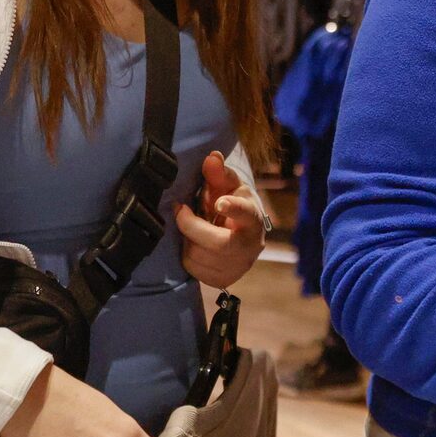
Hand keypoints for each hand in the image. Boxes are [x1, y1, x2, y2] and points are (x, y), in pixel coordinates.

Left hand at [175, 152, 264, 289]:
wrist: (244, 238)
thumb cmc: (234, 206)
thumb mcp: (230, 188)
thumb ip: (219, 174)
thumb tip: (212, 157)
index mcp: (253, 219)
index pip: (246, 214)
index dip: (233, 209)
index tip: (220, 203)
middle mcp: (249, 247)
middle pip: (214, 242)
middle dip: (191, 225)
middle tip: (182, 210)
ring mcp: (237, 267)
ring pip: (198, 255)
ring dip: (188, 239)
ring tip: (195, 229)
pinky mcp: (222, 279)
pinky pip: (192, 268)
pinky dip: (187, 254)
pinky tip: (196, 245)